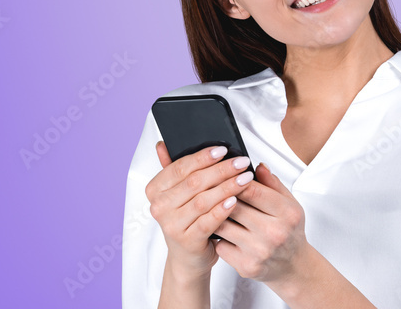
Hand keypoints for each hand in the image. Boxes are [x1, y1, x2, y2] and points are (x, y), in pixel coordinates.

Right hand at [144, 141, 254, 278]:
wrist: (188, 256)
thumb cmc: (187, 218)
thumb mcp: (179, 192)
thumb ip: (172, 167)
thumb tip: (162, 144)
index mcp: (155, 189)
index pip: (180, 167)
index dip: (203, 157)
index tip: (223, 149)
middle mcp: (159, 207)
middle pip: (194, 182)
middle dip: (221, 170)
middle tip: (242, 162)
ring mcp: (171, 225)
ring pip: (203, 200)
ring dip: (227, 187)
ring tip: (245, 178)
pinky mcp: (187, 241)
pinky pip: (207, 221)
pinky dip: (222, 209)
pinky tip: (235, 200)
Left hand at [213, 163, 309, 284]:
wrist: (292, 265)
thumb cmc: (289, 230)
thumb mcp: (289, 203)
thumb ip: (273, 183)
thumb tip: (258, 166)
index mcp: (287, 213)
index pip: (254, 190)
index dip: (236, 179)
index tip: (227, 174)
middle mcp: (274, 233)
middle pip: (235, 207)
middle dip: (222, 195)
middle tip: (212, 187)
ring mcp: (259, 251)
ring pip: (223, 226)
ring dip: (215, 215)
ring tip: (211, 206)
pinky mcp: (246, 266)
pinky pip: (220, 245)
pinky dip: (217, 236)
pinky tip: (219, 229)